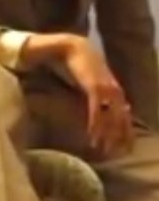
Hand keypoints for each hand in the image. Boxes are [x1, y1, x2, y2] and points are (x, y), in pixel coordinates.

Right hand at [62, 36, 133, 156]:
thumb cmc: (80, 64)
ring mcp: (106, 90)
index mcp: (115, 91)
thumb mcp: (92, 81)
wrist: (73, 47)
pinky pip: (97, 111)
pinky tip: (92, 134)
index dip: (127, 133)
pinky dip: (96, 124)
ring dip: (106, 135)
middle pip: (121, 120)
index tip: (125, 148)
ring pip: (110, 118)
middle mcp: (115, 92)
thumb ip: (98, 93)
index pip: (126, 116)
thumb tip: (100, 106)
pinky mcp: (94, 88)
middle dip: (118, 138)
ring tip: (100, 147)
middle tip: (113, 153)